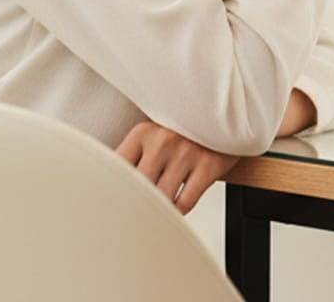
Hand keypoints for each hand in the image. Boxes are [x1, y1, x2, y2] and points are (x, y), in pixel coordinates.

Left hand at [116, 121, 240, 215]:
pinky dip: (178, 211)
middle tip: (131, 216)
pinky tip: (176, 208)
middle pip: (138, 187)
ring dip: (159, 209)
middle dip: (136, 203)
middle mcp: (163, 141)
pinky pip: (184, 202)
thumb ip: (130, 159)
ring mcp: (187, 153)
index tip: (108, 205)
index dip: (111, 190)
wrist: (227, 117)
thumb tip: (106, 190)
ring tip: (157, 210)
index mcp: (143, 133)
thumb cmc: (184, 132)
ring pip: (161, 198)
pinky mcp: (208, 165)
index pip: (115, 168)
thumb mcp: (153, 136)